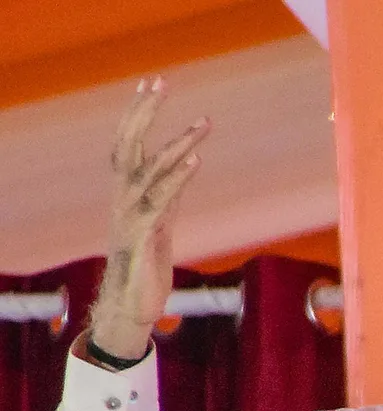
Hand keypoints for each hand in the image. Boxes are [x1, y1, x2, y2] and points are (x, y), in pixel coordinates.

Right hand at [86, 76, 210, 362]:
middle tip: (160, 81)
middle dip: (144, 113)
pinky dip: (178, 177)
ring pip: (151, 170)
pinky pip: (162, 199)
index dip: (138, 113)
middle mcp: (126, 199)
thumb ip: (169, 192)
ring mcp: (133, 215)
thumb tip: (184, 165)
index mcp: (128, 193)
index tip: (151, 82)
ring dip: (177, 143)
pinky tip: (197, 158)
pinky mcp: (145, 235)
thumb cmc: (146, 263)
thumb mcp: (161, 220)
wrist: (132, 305)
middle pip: (129, 146)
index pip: (128, 144)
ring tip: (205, 121)